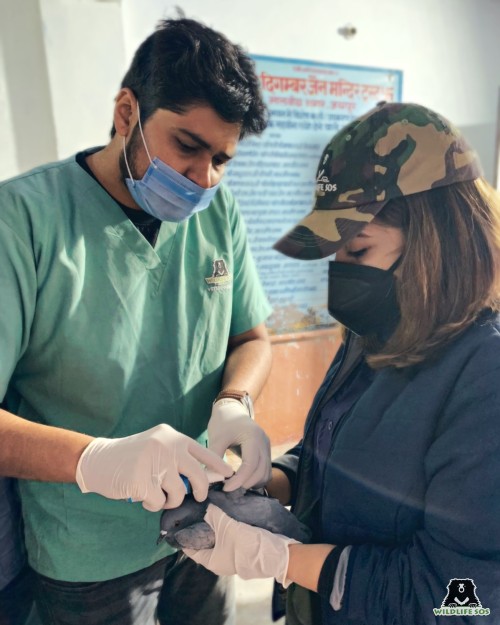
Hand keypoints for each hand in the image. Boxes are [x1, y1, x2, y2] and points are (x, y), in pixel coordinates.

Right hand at [75, 424, 233, 511]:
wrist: (97, 459)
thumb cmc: (130, 456)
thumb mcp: (156, 447)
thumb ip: (176, 457)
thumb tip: (202, 478)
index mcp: (172, 437)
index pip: (203, 451)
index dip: (218, 465)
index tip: (230, 475)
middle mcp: (166, 446)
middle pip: (196, 475)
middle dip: (200, 491)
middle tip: (196, 498)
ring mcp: (153, 462)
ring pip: (177, 492)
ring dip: (170, 500)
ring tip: (157, 495)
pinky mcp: (140, 480)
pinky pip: (158, 502)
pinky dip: (152, 503)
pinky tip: (141, 495)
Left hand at [184, 504, 298, 585]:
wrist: (275, 553)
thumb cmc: (246, 545)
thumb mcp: (226, 528)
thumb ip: (214, 516)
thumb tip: (206, 507)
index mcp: (211, 561)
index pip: (191, 549)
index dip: (185, 535)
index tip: (181, 520)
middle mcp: (220, 560)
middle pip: (205, 542)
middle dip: (202, 527)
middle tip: (196, 509)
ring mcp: (232, 556)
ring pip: (218, 539)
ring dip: (216, 526)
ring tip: (210, 509)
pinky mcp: (243, 549)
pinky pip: (229, 537)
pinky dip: (226, 527)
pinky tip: (226, 514)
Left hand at [208, 399, 270, 490]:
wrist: (232, 409)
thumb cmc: (223, 422)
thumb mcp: (217, 437)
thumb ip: (214, 457)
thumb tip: (209, 479)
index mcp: (253, 437)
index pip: (250, 464)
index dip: (239, 479)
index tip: (225, 488)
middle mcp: (264, 443)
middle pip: (261, 471)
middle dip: (245, 483)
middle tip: (228, 489)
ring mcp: (267, 448)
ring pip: (265, 474)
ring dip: (252, 483)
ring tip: (234, 486)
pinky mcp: (265, 452)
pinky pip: (265, 471)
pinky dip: (256, 479)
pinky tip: (242, 482)